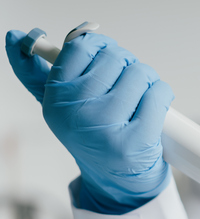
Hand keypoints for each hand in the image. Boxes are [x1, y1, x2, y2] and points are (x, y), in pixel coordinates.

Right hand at [5, 30, 173, 213]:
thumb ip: (35, 71)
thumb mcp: (58, 105)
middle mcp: (76, 113)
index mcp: (55, 100)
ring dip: (147, 82)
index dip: (102, 46)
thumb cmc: (92, 136)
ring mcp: (106, 127)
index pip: (82, 47)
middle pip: (116, 57)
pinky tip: (154, 110)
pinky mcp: (136, 141)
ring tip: (139, 101)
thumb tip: (17, 36)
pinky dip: (162, 95)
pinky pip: (159, 93)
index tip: (108, 57)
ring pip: (141, 73)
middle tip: (126, 87)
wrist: (116, 182)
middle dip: (127, 66)